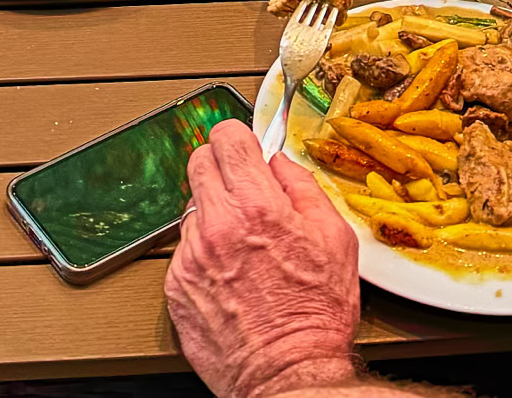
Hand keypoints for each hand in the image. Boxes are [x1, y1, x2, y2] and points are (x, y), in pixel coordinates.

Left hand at [165, 121, 359, 397]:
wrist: (289, 375)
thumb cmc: (316, 316)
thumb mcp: (335, 240)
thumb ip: (304, 187)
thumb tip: (280, 162)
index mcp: (257, 205)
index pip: (227, 137)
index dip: (239, 139)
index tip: (245, 150)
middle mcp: (218, 225)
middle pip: (198, 161)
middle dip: (220, 168)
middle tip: (240, 190)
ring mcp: (192, 256)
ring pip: (191, 207)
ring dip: (212, 214)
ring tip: (241, 246)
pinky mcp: (176, 286)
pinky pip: (183, 250)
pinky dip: (201, 254)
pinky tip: (228, 274)